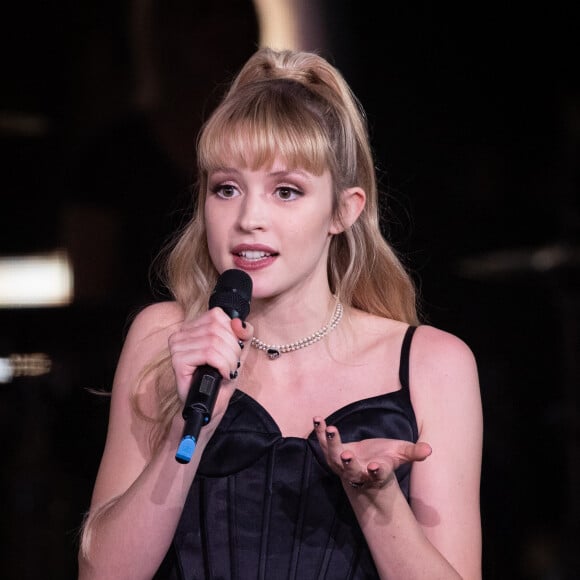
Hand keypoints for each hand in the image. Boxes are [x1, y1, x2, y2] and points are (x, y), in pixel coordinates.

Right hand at [168, 308, 252, 403]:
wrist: (210, 404)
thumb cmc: (220, 378)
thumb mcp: (237, 351)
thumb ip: (243, 333)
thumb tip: (238, 322)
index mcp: (192, 327)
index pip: (217, 315)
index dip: (232, 332)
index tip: (234, 349)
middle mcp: (181, 334)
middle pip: (216, 328)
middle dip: (233, 348)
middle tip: (232, 365)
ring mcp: (177, 347)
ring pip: (214, 341)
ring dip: (229, 359)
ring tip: (228, 371)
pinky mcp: (178, 361)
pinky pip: (208, 354)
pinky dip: (222, 365)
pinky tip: (222, 374)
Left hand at [313, 416, 431, 491]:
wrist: (364, 468)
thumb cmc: (385, 459)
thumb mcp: (400, 454)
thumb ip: (413, 452)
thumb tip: (429, 450)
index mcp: (376, 472)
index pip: (377, 473)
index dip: (376, 471)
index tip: (375, 466)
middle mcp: (357, 471)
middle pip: (351, 470)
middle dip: (348, 463)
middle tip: (347, 455)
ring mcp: (342, 464)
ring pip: (334, 457)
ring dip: (331, 443)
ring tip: (330, 428)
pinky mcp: (332, 454)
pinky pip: (324, 444)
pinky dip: (320, 432)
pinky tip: (318, 418)